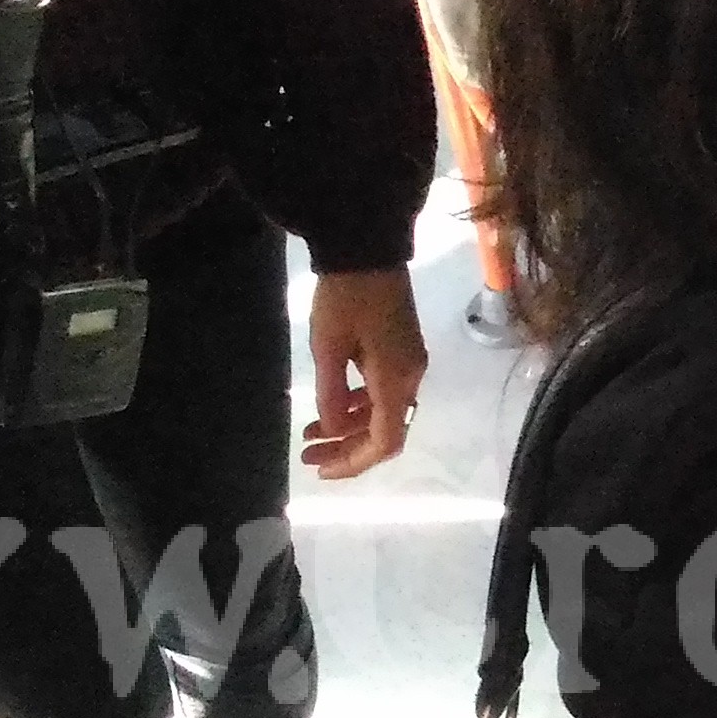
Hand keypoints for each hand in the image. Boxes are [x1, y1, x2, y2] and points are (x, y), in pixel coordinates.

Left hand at [305, 264, 427, 477]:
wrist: (368, 247)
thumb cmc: (345, 295)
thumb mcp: (327, 345)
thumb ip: (330, 392)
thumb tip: (331, 427)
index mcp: (394, 379)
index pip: (385, 440)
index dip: (355, 462)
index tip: (321, 470)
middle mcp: (409, 377)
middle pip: (385, 431)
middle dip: (347, 449)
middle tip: (308, 454)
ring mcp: (408, 364)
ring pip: (383, 413)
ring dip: (349, 428)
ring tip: (311, 433)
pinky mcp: (401, 351)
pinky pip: (383, 393)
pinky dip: (357, 406)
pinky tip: (331, 405)